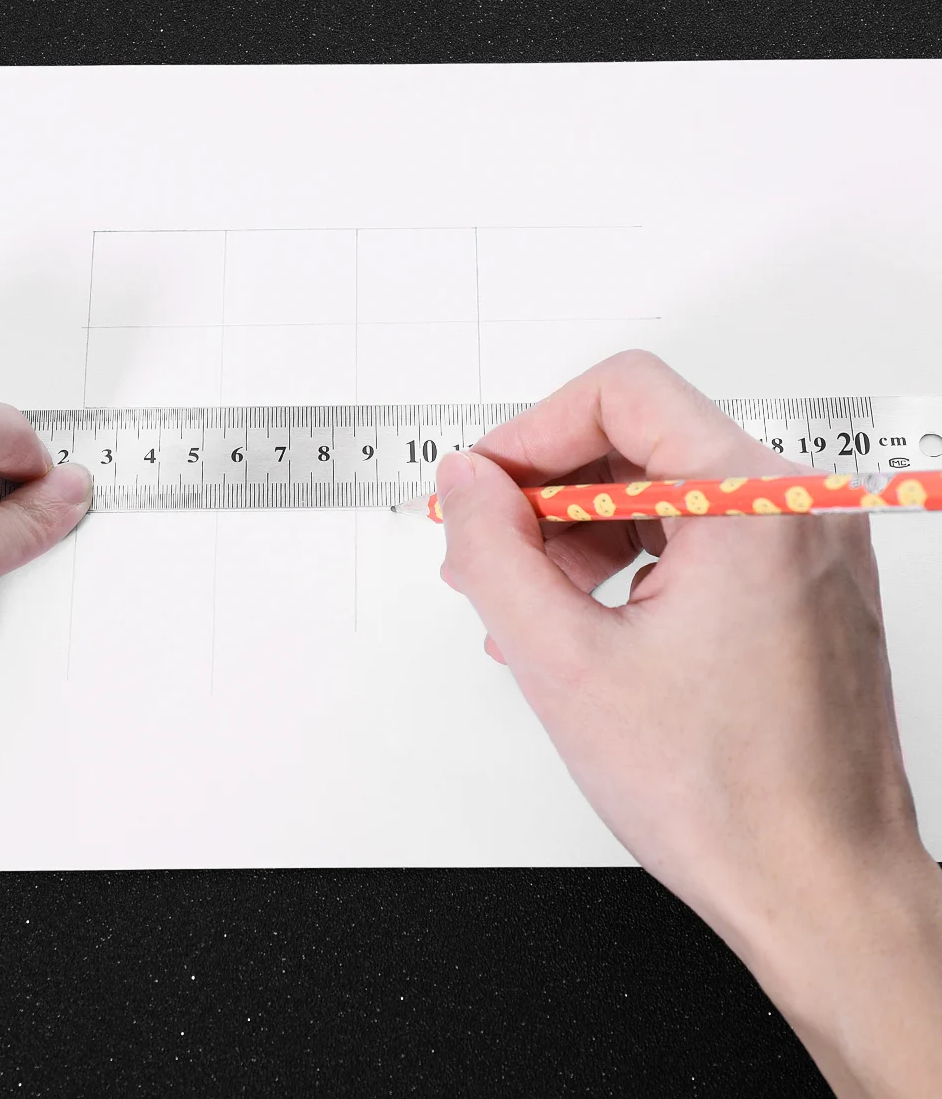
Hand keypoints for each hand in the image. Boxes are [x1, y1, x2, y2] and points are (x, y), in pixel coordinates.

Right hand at [438, 350, 941, 1096]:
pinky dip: (626, 565)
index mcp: (756, 505)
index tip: (482, 490)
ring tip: (527, 609)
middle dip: (546, 495)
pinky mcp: (802, 585)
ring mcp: (807, 548)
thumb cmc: (727, 799)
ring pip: (663, 491)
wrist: (819, 891)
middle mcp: (798, 509)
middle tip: (486, 553)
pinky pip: (696, 539)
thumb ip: (493, 554)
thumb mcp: (564, 665)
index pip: (622, 393)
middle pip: (640, 440)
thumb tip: (464, 484)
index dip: (529, 435)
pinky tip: (581, 625)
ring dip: (578, 536)